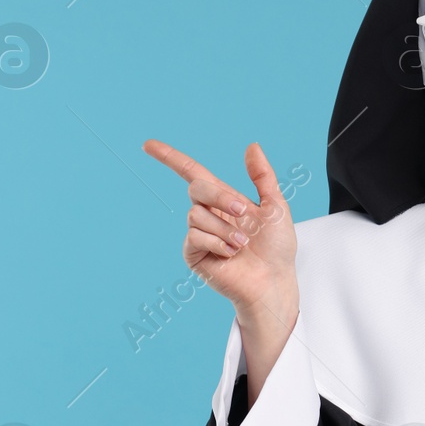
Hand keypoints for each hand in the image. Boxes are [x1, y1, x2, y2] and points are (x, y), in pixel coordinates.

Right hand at [142, 139, 298, 317]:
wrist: (273, 281)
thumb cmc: (277, 248)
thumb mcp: (275, 206)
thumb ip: (263, 176)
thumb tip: (252, 146)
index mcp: (224, 199)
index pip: (191, 173)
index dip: (170, 158)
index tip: (147, 145)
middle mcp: (209, 214)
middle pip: (196, 187)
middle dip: (220, 197)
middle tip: (242, 212)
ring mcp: (199, 234)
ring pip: (196, 214)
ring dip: (224, 229)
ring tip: (242, 245)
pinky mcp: (194, 254)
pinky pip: (194, 236)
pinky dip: (217, 243)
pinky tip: (230, 254)